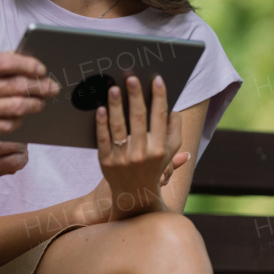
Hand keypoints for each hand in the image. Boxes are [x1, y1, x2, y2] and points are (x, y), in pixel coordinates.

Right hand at [0, 52, 59, 140]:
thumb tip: (13, 63)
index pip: (6, 62)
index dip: (28, 64)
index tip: (40, 68)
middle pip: (16, 86)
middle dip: (39, 86)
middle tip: (52, 86)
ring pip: (16, 107)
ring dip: (33, 104)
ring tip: (41, 102)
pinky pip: (6, 125)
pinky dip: (17, 121)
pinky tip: (21, 117)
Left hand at [95, 75, 189, 220]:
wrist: (135, 194)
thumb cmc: (153, 167)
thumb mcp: (169, 153)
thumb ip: (174, 131)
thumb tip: (172, 110)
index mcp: (160, 148)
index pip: (160, 117)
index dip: (159, 98)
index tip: (157, 80)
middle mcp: (143, 153)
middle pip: (138, 119)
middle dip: (136, 97)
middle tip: (132, 78)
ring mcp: (123, 158)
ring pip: (119, 127)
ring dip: (116, 106)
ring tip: (113, 88)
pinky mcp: (106, 161)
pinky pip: (103, 139)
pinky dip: (101, 123)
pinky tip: (100, 109)